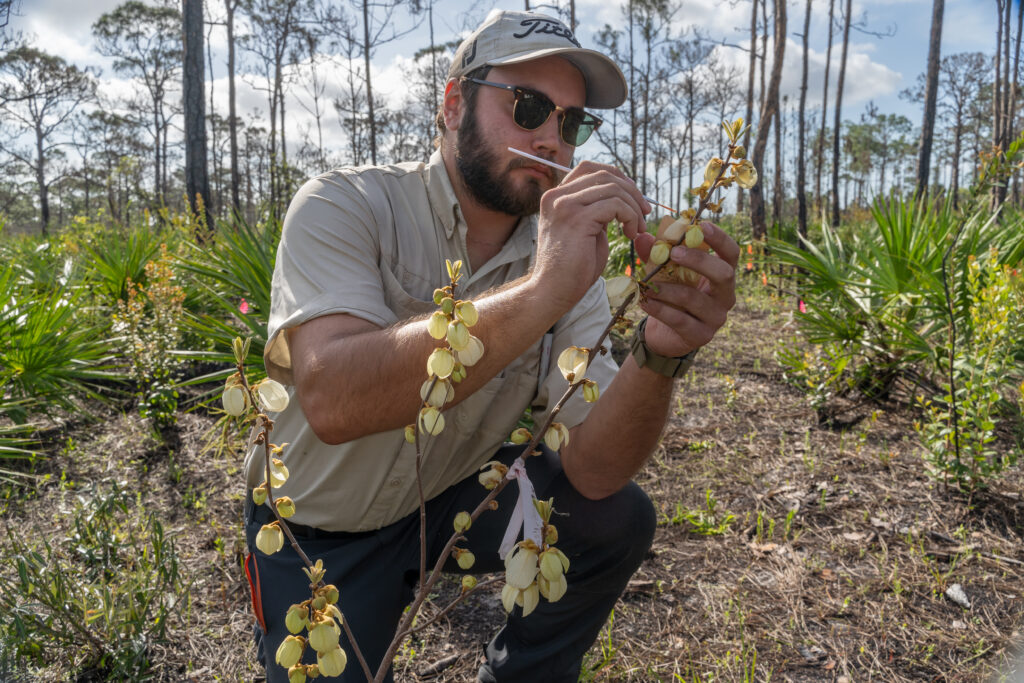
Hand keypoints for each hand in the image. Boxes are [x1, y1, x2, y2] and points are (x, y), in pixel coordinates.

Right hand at [533, 160, 650, 307]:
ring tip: (637, 229)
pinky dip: (630, 217)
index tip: (633, 198)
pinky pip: (615, 204)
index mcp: (556, 196)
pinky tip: (631, 234)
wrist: (552, 292)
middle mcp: (556, 196)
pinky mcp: (577, 219)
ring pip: (613, 188)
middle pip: (605, 175)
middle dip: (632, 192)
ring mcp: (565, 205)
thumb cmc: (572, 267)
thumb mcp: (586, 229)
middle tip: (644, 213)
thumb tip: (623, 197)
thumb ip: (596, 210)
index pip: (591, 168)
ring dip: (633, 207)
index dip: (618, 177)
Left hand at [632, 221, 737, 356]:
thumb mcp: (664, 274)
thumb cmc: (671, 297)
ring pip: (694, 298)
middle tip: (673, 253)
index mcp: (723, 276)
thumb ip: (655, 255)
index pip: (732, 253)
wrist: (666, 335)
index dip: (721, 238)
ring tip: (647, 285)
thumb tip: (642, 237)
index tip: (703, 225)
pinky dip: (659, 309)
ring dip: (667, 289)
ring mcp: (716, 318)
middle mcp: (725, 296)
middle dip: (698, 261)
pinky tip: (644, 302)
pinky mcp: (701, 336)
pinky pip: (679, 320)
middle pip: (723, 274)